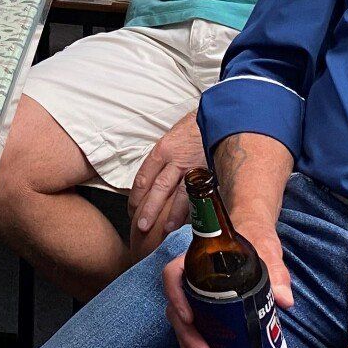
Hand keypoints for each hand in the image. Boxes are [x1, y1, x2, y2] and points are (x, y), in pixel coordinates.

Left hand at [128, 113, 204, 252]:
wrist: (216, 119)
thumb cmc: (190, 131)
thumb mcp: (170, 140)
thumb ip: (161, 161)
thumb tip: (149, 184)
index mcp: (162, 150)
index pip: (143, 177)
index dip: (135, 196)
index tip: (132, 210)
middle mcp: (176, 160)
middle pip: (159, 188)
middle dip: (149, 209)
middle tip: (142, 226)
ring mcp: (194, 168)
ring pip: (181, 194)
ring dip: (173, 214)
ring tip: (166, 229)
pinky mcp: (210, 174)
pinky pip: (200, 194)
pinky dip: (194, 208)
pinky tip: (190, 221)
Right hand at [161, 209, 293, 347]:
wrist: (255, 236)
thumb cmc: (255, 238)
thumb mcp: (266, 251)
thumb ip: (275, 272)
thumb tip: (284, 300)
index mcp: (196, 260)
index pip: (173, 274)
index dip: (175, 296)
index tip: (189, 317)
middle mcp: (191, 281)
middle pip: (176, 310)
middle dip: (187, 338)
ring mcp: (196, 299)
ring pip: (182, 327)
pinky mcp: (206, 313)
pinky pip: (194, 333)